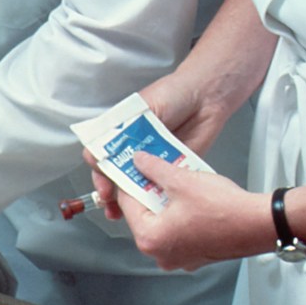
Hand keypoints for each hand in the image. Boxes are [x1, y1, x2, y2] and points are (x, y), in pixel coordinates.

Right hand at [89, 69, 240, 221]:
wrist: (207, 97)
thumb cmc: (174, 93)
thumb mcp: (142, 107)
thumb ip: (122, 130)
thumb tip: (99, 150)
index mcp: (122, 131)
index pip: (102, 155)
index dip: (99, 171)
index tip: (101, 181)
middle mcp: (136, 148)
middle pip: (117, 174)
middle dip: (111, 190)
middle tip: (109, 200)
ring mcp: (154, 160)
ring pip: (137, 185)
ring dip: (130, 200)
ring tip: (123, 211)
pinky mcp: (173, 169)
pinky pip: (162, 185)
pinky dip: (156, 196)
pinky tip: (152, 204)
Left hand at [116, 151, 270, 270]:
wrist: (259, 224)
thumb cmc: (224, 209)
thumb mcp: (180, 179)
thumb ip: (154, 168)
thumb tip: (140, 161)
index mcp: (151, 239)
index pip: (127, 204)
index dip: (130, 181)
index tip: (132, 168)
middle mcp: (162, 254)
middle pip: (143, 215)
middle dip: (149, 191)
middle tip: (155, 171)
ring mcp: (180, 258)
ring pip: (162, 223)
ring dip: (166, 201)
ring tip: (175, 181)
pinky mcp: (196, 255)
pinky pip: (179, 231)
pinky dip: (180, 215)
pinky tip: (190, 198)